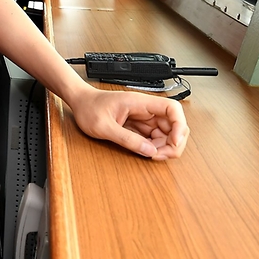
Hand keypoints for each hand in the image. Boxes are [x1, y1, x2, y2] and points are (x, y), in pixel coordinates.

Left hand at [69, 88, 188, 159]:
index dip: (179, 126)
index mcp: (139, 102)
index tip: (174, 142)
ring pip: (166, 132)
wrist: (79, 102)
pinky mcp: (139, 125)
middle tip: (159, 155)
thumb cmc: (88, 108)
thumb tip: (149, 151)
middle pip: (174, 124)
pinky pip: (155, 136)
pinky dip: (155, 146)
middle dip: (173, 142)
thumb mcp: (103, 127)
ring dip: (164, 146)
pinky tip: (146, 152)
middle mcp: (145, 109)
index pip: (173, 108)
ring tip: (151, 155)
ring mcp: (143, 117)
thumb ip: (127, 139)